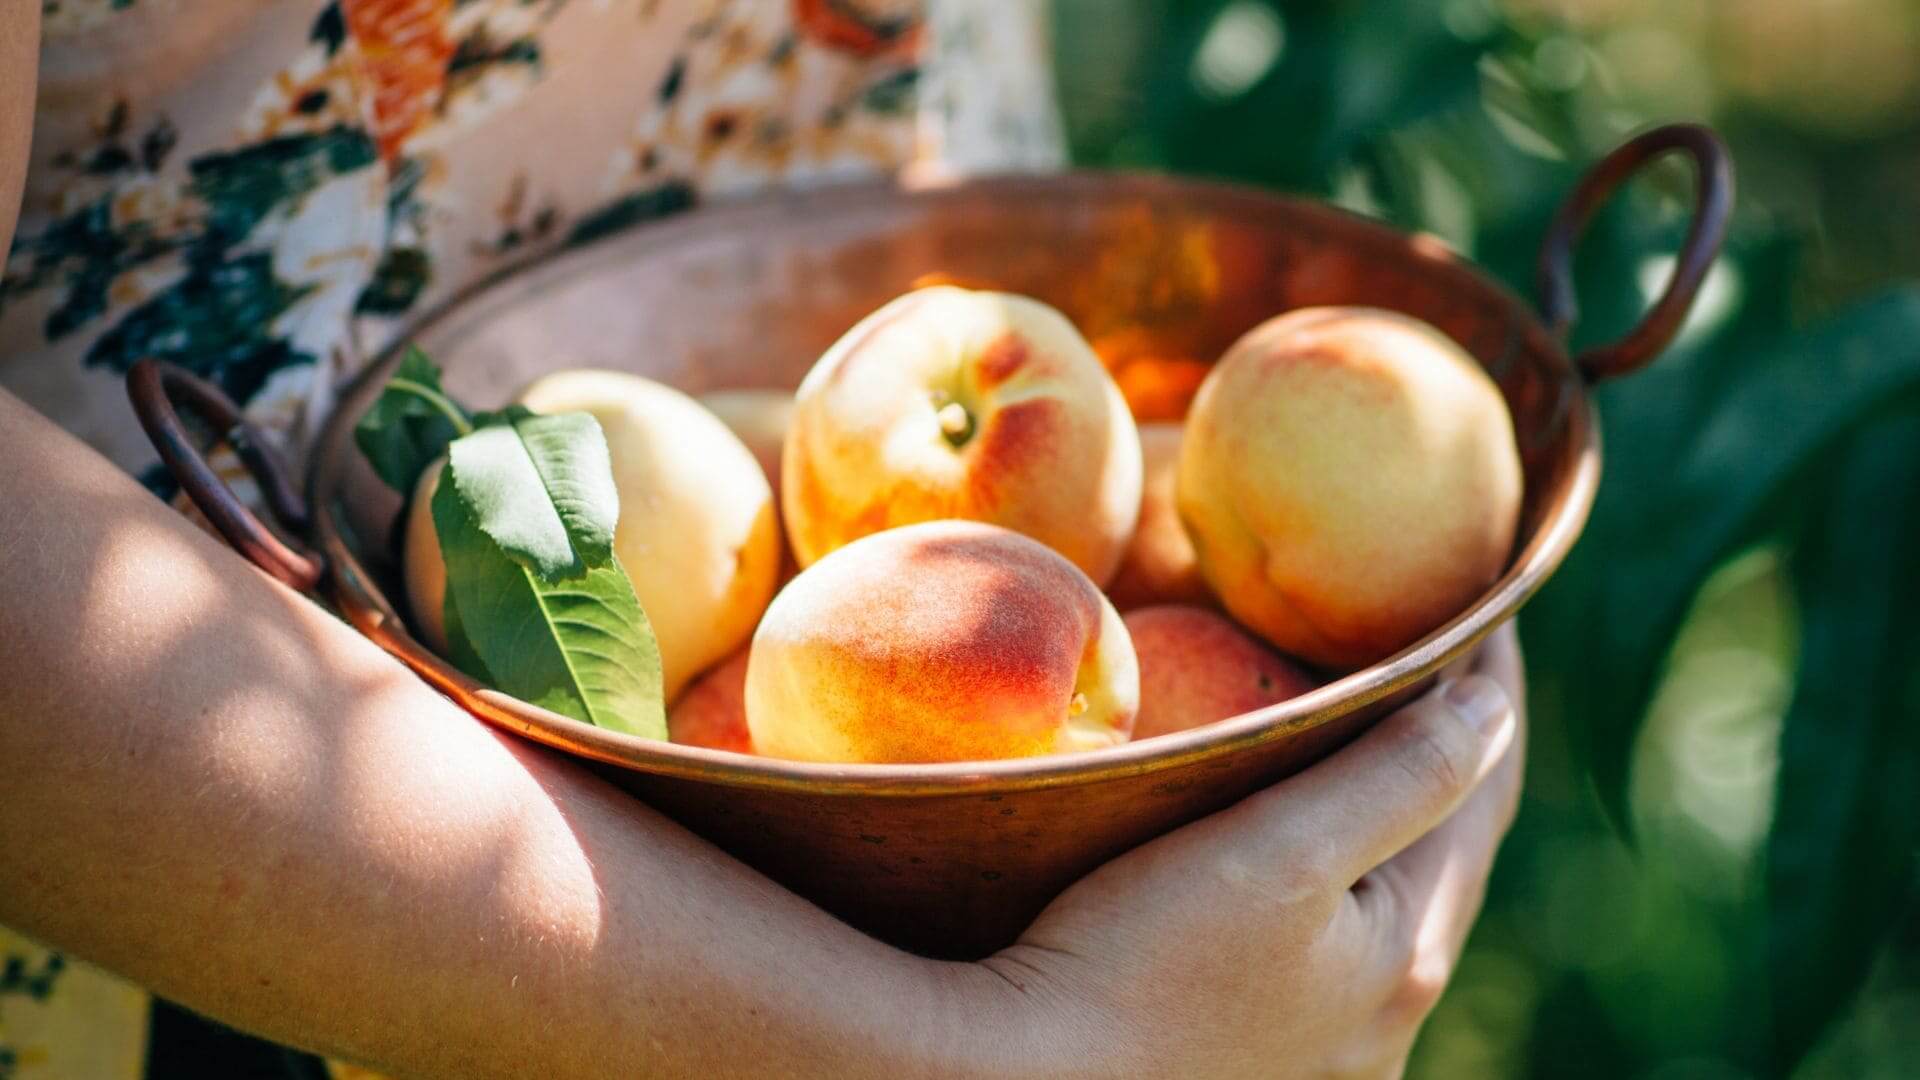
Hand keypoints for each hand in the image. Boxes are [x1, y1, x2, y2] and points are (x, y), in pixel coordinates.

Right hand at [953, 625, 1525, 1078]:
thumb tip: (1494, 705)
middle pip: (1443, 851)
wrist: (1019, 1077)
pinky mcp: (1258, 1057)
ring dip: (1393, 815)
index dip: (1491, 690)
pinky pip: (1332, 938)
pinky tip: (1296, 846)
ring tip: (1374, 730)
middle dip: (1451, 752)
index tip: (1485, 600)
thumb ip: (1399, 776)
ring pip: (1387, 900)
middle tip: (1436, 650)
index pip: (1480, 792)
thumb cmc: (1138, 953)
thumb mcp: (1280, 849)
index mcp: (1407, 957)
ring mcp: (1323, 1049)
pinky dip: (1339, 867)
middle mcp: (1383, 1018)